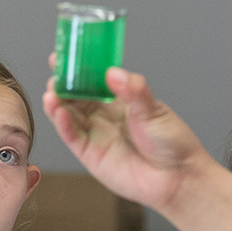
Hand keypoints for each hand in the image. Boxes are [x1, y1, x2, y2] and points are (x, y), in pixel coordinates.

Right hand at [42, 60, 212, 212]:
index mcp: (119, 100)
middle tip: (57, 69)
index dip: (78, 67)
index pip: (93, 79)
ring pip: (68, 114)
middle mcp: (104, 116)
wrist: (178, 177)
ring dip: (57, 101)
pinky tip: (59, 111)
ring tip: (54, 89)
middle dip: (63, 81)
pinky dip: (63, 124)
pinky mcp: (90, 155)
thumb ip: (133, 91)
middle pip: (75, 95)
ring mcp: (95, 135)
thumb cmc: (171, 144)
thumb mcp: (154, 110)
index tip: (67, 52)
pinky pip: (72, 136)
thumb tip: (113, 73)